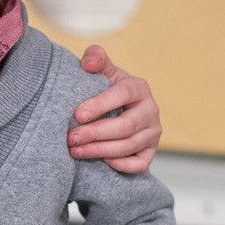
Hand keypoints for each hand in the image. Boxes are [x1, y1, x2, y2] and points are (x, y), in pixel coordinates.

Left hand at [69, 45, 160, 171]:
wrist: (116, 110)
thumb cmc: (104, 90)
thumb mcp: (102, 71)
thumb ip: (95, 59)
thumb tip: (90, 63)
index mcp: (139, 87)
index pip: (123, 94)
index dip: (100, 105)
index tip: (77, 115)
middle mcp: (150, 110)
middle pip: (126, 126)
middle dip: (96, 133)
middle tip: (71, 138)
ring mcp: (153, 133)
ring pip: (129, 146)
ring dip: (100, 150)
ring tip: (75, 150)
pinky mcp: (150, 152)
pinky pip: (139, 164)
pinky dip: (120, 165)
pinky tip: (99, 162)